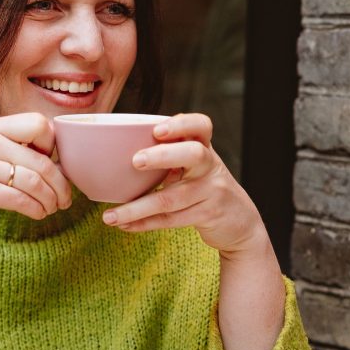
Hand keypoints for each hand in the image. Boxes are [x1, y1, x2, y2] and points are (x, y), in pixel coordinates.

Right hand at [0, 113, 73, 239]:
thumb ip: (14, 150)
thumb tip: (58, 163)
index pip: (39, 123)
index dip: (52, 145)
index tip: (50, 164)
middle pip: (42, 160)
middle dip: (60, 184)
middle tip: (65, 198)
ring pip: (34, 182)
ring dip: (50, 199)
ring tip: (52, 208)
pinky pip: (20, 200)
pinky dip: (36, 209)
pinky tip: (38, 214)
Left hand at [101, 113, 269, 258]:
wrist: (240, 221)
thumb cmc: (204, 187)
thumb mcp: (195, 166)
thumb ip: (170, 155)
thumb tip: (115, 153)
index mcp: (204, 148)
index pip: (201, 126)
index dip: (181, 124)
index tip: (157, 130)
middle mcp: (210, 166)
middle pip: (193, 154)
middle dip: (163, 156)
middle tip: (135, 161)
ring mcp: (212, 191)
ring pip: (172, 198)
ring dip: (137, 208)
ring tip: (109, 216)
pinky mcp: (208, 215)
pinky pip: (172, 220)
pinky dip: (145, 224)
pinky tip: (125, 226)